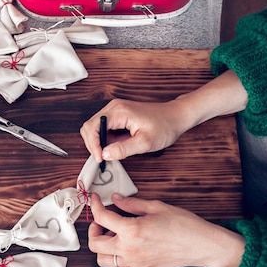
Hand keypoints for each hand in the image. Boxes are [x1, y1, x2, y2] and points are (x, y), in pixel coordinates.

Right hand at [80, 70, 247, 162]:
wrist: (176, 117)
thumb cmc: (164, 126)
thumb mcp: (145, 143)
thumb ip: (123, 149)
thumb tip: (105, 154)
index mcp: (119, 111)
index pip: (92, 127)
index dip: (92, 145)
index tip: (100, 158)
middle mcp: (114, 108)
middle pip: (90, 126)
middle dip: (93, 144)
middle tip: (103, 159)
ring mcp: (116, 110)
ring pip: (95, 128)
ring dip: (99, 143)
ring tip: (111, 154)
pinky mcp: (119, 115)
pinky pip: (105, 128)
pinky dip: (106, 140)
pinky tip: (116, 147)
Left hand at [87, 193, 245, 266]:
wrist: (202, 245)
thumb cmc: (184, 225)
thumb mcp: (156, 206)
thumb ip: (131, 204)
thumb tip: (116, 199)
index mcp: (132, 230)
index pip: (101, 217)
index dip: (94, 205)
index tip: (95, 200)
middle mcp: (129, 249)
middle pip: (95, 243)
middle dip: (94, 228)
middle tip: (102, 220)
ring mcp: (134, 263)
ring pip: (102, 260)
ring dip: (102, 247)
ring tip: (112, 235)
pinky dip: (114, 260)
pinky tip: (122, 248)